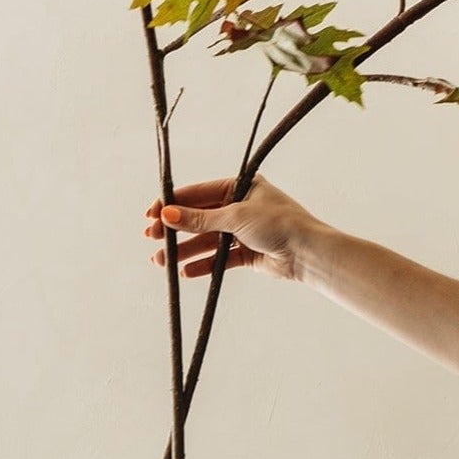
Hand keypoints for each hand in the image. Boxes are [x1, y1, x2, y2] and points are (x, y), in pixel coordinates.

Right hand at [144, 177, 314, 282]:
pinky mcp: (247, 253)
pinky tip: (186, 272)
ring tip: (163, 262)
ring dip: (185, 251)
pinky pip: (220, 259)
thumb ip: (199, 219)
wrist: (307, 252)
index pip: (198, 194)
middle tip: (152, 239)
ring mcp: (243, 230)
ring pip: (207, 240)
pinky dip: (204, 265)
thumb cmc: (278, 223)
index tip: (151, 215)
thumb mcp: (234, 216)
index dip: (173, 204)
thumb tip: (167, 215)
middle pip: (199, 218)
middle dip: (176, 230)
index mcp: (239, 187)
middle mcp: (240, 206)